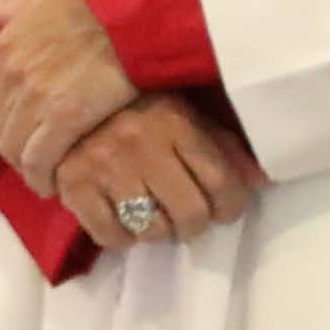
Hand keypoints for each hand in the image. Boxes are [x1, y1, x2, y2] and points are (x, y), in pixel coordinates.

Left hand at [0, 0, 138, 195]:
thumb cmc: (91, 5)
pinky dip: (41, 178)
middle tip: (30, 152)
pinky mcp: (65, 118)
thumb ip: (0, 10)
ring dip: (24, 166)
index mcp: (2, 48)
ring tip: (43, 172)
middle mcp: (11, 76)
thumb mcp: (38, 0)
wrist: (134, 15)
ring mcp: (35, 98)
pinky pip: (38, 161)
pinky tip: (52, 184)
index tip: (11, 120)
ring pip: (12, 149)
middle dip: (8, 144)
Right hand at [56, 95, 258, 248]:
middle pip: (190, 214)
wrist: (67, 92)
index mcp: (176, 122)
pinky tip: (123, 218)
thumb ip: (223, 145)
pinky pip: (110, 235)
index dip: (231, 206)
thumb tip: (262, 180)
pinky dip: (122, 237)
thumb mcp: (185, 113)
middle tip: (186, 216)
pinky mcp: (73, 185)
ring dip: (159, 231)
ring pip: (152, 230)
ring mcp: (105, 166)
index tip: (223, 208)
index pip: (221, 183)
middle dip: (195, 223)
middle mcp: (142, 144)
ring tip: (154, 216)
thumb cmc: (137, 106)